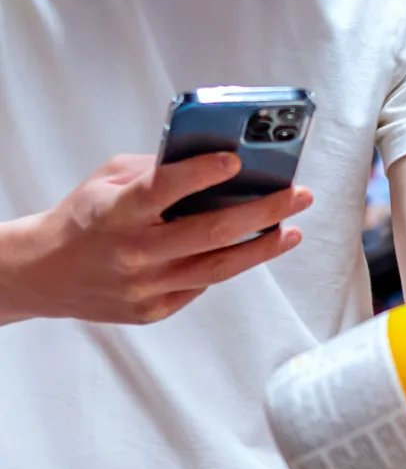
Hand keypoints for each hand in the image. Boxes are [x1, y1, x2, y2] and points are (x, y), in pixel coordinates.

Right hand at [0, 152, 310, 325]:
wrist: (44, 274)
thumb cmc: (85, 217)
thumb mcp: (110, 180)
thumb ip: (158, 168)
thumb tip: (217, 157)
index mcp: (117, 212)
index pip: (163, 190)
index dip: (201, 174)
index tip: (237, 160)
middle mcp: (133, 252)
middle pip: (209, 232)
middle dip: (262, 212)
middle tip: (298, 195)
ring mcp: (144, 287)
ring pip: (218, 267)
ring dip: (262, 247)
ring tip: (292, 229)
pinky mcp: (152, 310)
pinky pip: (202, 284)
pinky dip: (230, 264)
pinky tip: (254, 248)